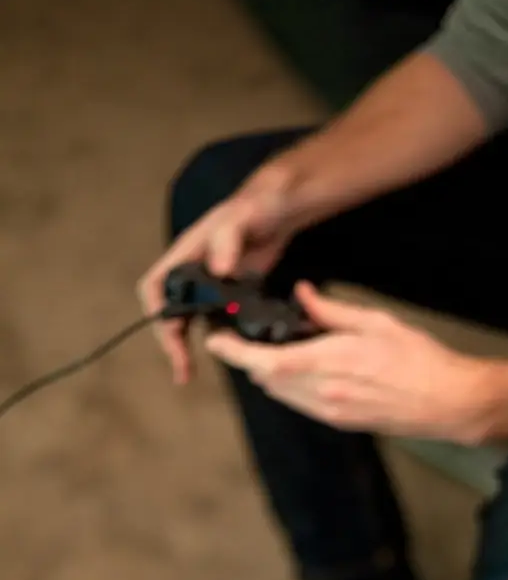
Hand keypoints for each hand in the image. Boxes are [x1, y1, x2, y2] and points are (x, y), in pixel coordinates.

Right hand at [138, 162, 299, 383]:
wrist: (278, 210)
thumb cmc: (256, 206)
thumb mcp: (241, 218)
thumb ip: (229, 240)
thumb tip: (219, 270)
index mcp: (186, 254)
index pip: (156, 285)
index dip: (157, 311)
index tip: (172, 334)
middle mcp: (193, 272)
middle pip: (170, 311)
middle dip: (171, 342)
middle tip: (182, 370)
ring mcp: (210, 286)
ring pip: (190, 321)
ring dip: (187, 347)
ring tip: (188, 373)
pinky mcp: (229, 295)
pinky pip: (216, 321)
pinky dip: (217, 339)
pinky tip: (226, 355)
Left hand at [205, 283, 498, 442]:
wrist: (449, 403)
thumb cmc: (420, 362)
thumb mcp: (375, 322)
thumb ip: (331, 310)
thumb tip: (303, 294)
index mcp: (327, 362)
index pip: (262, 361)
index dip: (232, 353)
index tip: (216, 341)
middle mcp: (322, 392)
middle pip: (265, 380)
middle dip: (251, 361)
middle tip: (248, 339)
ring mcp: (330, 412)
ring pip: (281, 395)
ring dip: (271, 376)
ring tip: (278, 353)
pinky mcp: (341, 422)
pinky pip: (301, 406)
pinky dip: (292, 389)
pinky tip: (307, 371)